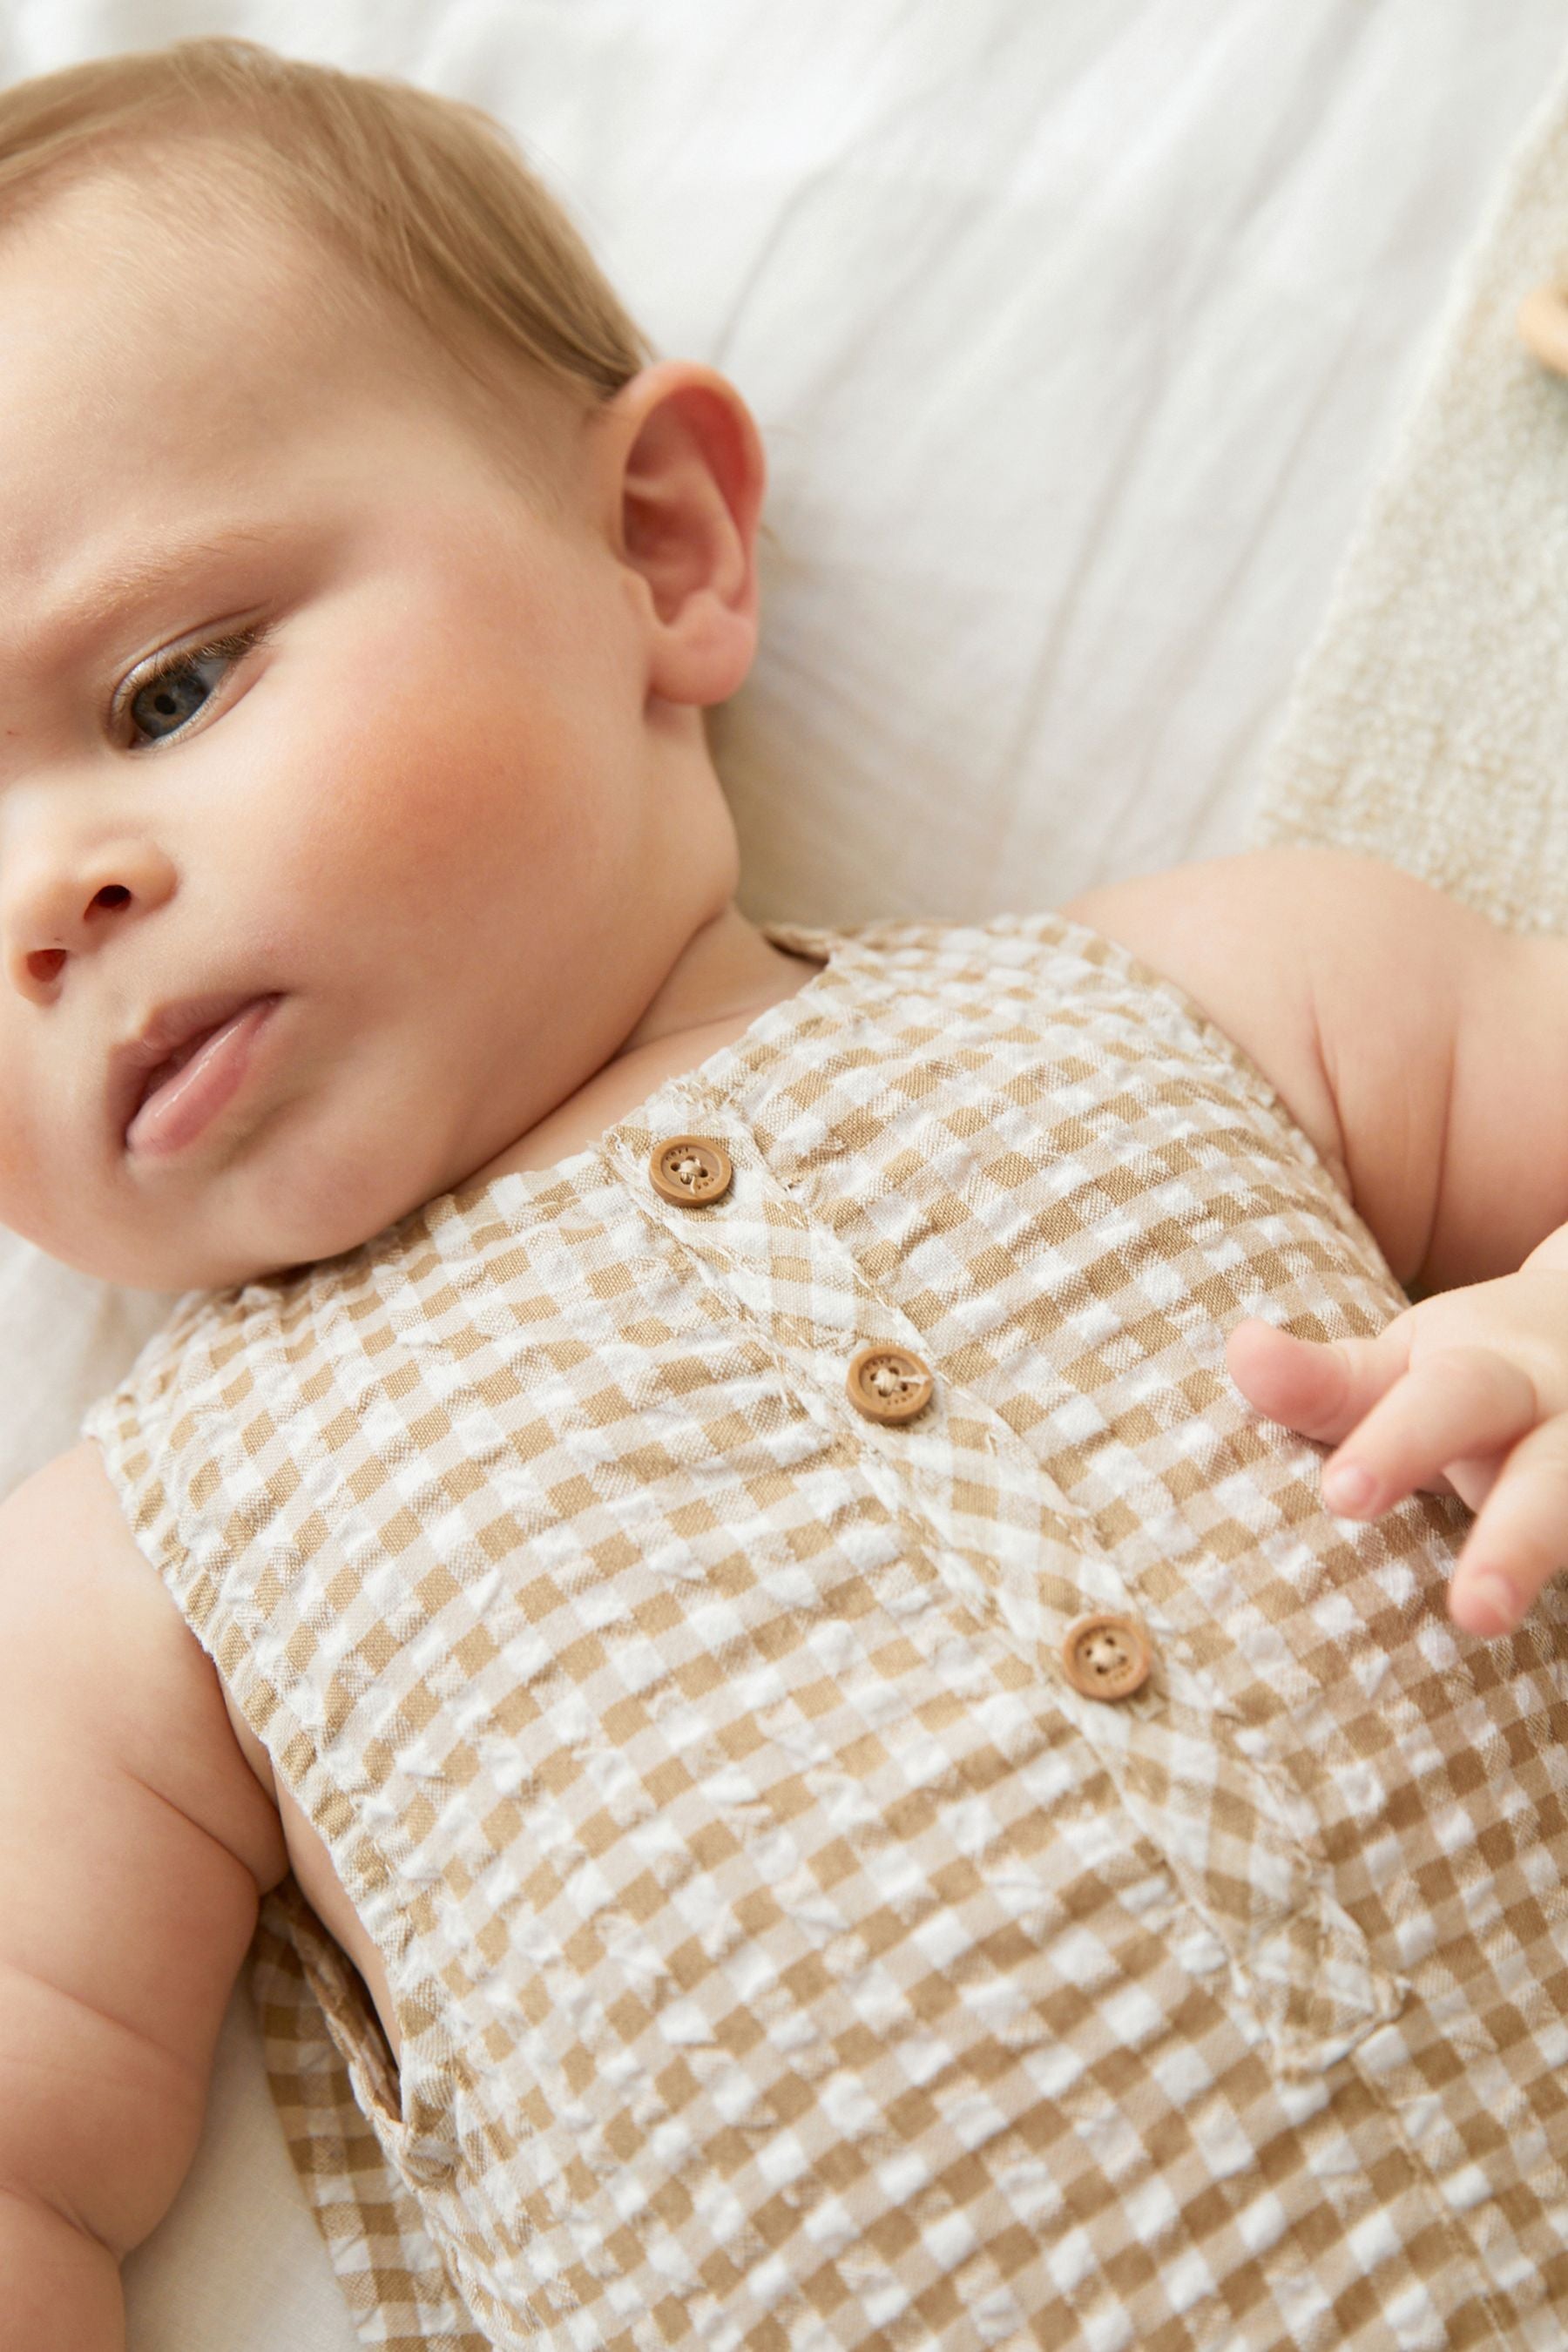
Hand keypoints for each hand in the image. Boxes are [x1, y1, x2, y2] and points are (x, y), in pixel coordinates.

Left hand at [1227, 1268, 1567, 1636]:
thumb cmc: (1470, 1371)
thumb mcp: (1404, 1365)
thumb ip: (1325, 1382)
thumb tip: (1241, 1349)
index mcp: (1499, 1373)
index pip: (1451, 1401)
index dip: (1400, 1447)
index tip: (1344, 1495)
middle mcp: (1567, 1424)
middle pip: (1552, 1479)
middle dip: (1517, 1540)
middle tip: (1477, 1612)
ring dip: (1544, 1565)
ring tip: (1500, 1628)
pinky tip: (1545, 1652)